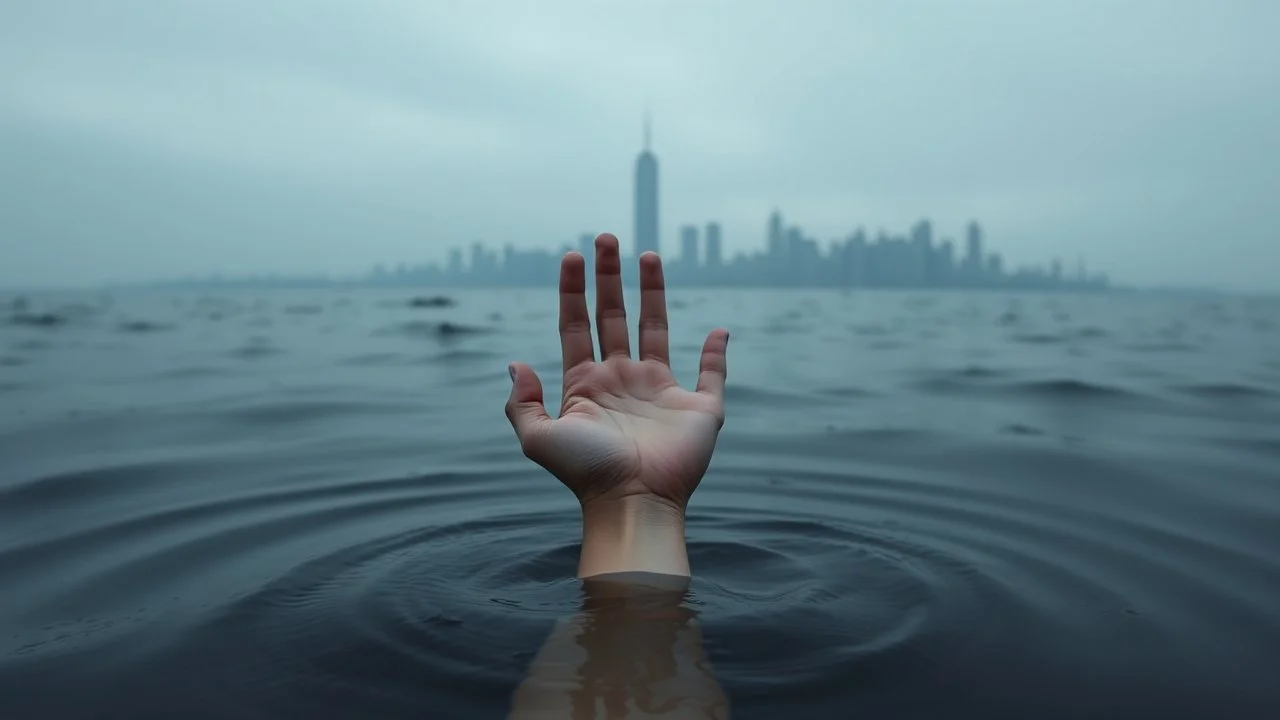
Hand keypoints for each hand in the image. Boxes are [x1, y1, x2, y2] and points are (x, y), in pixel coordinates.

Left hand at [505, 233, 728, 513]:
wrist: (633, 502)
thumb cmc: (585, 473)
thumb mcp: (537, 438)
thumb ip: (521, 402)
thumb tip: (515, 363)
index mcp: (586, 384)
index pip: (576, 325)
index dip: (572, 290)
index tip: (571, 255)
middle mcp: (622, 381)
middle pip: (614, 316)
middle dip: (608, 277)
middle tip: (606, 237)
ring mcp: (660, 391)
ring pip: (656, 328)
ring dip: (652, 291)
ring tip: (647, 254)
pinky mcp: (698, 407)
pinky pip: (712, 373)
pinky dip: (717, 351)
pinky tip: (717, 329)